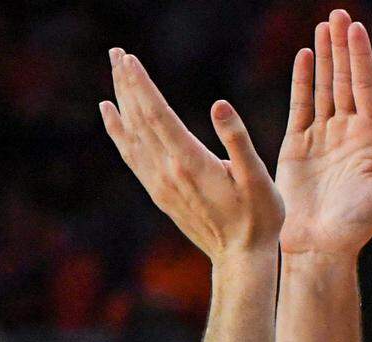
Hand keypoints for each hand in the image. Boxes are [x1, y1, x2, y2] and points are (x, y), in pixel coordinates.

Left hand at [100, 48, 282, 259]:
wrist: (240, 259)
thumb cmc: (259, 218)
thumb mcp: (258, 178)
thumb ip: (237, 140)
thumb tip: (219, 104)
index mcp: (190, 163)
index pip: (158, 115)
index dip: (142, 85)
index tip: (129, 59)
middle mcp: (167, 172)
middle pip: (139, 120)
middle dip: (127, 84)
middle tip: (116, 52)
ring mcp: (160, 184)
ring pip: (132, 135)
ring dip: (121, 102)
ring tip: (113, 73)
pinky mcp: (160, 192)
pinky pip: (131, 155)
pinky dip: (118, 131)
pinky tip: (112, 115)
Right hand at [276, 9, 371, 256]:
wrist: (322, 245)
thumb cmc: (360, 223)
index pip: (366, 88)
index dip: (361, 57)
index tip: (356, 28)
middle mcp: (348, 132)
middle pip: (345, 80)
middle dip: (342, 47)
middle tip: (338, 13)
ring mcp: (322, 137)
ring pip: (324, 88)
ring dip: (324, 57)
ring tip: (323, 27)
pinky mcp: (297, 146)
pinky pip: (300, 106)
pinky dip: (302, 81)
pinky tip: (305, 56)